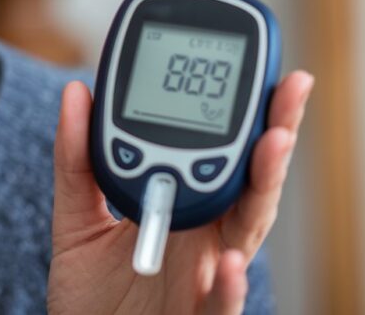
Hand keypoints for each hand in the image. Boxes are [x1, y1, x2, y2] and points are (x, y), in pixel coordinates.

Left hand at [47, 71, 313, 314]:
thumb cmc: (92, 294)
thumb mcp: (76, 220)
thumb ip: (76, 161)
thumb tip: (76, 92)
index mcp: (184, 210)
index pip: (221, 157)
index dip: (241, 119)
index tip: (255, 74)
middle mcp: (205, 241)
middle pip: (249, 184)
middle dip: (273, 137)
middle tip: (288, 90)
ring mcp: (204, 280)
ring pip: (246, 234)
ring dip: (263, 190)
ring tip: (272, 144)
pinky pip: (219, 309)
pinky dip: (229, 288)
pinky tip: (231, 261)